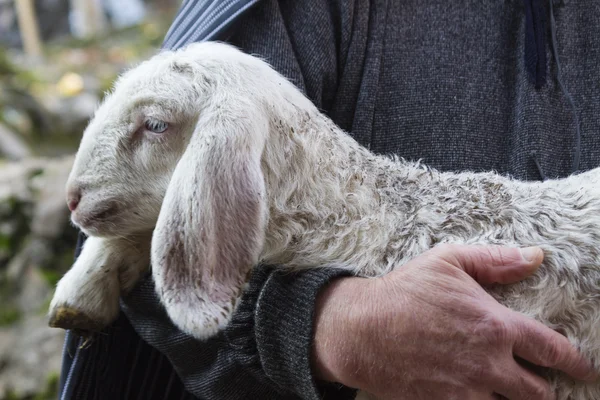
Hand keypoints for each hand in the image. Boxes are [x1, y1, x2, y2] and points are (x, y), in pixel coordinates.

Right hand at [312, 244, 596, 399]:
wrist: (361, 330)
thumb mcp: (448, 261)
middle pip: (539, 392)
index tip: (583, 367)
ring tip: (513, 395)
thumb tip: (534, 256)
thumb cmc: (403, 291)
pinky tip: (481, 398)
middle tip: (542, 384)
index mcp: (495, 325)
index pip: (552, 350)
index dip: (574, 361)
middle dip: (546, 389)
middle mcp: (489, 364)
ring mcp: (468, 390)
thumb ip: (495, 260)